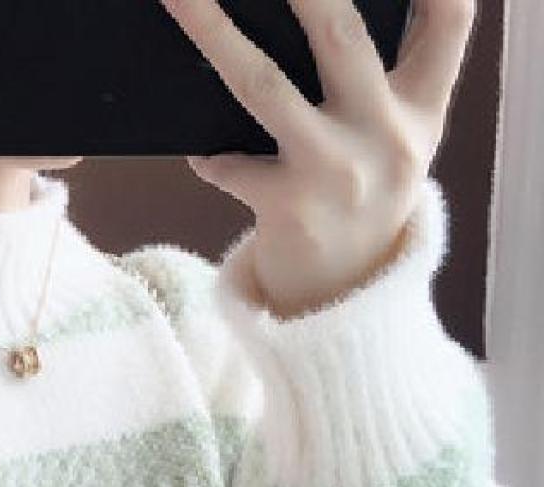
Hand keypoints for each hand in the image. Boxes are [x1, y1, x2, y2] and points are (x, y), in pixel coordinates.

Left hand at [161, 0, 474, 318]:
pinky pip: (230, 165)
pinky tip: (202, 154)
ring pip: (264, 86)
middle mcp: (385, 134)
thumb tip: (319, 18)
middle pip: (340, 33)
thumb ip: (388, 78)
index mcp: (421, 109)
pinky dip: (211, 157)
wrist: (344, 295)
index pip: (448, 23)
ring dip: (215, 35)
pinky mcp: (287, 207)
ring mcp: (335, 170)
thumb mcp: (398, 140)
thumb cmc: (361, 197)